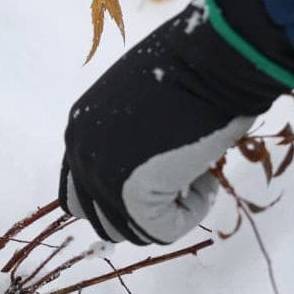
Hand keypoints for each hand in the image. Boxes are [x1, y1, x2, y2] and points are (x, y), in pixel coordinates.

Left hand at [59, 0, 293, 243]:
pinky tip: (206, 177)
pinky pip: (162, 231)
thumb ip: (133, 134)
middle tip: (182, 178)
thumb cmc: (193, 68)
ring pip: (130, 230)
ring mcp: (100, 175)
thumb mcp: (146, 101)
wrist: (212, 62)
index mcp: (81, 126)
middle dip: (144, 209)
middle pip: (101, 216)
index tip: (166, 172)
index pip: (83, 187)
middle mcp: (81, 152)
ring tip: (198, 173)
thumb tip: (154, 166)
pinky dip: (192, 212)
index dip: (125, 191)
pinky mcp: (130, 196)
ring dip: (169, 211)